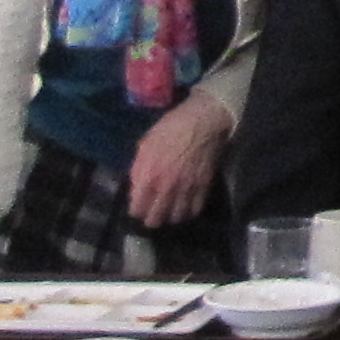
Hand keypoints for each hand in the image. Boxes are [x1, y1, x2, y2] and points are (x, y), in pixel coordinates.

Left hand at [123, 91, 231, 230]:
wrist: (203, 120)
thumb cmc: (171, 128)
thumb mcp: (145, 145)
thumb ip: (139, 169)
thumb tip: (137, 186)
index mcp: (148, 176)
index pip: (137, 209)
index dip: (136, 210)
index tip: (138, 207)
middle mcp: (166, 187)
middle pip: (155, 219)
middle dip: (151, 219)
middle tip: (153, 214)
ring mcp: (186, 188)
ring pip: (176, 217)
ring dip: (171, 216)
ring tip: (170, 212)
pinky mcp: (204, 186)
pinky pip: (196, 208)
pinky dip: (190, 211)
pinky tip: (187, 207)